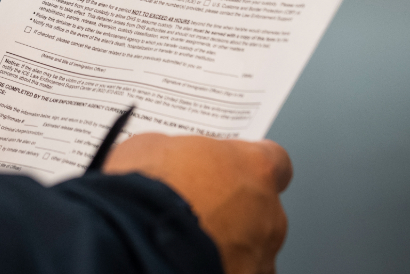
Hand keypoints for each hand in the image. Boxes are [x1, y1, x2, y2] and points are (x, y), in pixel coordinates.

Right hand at [104, 134, 291, 273]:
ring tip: (190, 240)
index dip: (248, 165)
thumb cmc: (148, 194)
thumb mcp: (154, 147)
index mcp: (253, 168)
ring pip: (253, 246)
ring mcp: (260, 255)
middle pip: (262, 206)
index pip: (274, 160)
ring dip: (229, 242)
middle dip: (235, 207)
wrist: (135, 244)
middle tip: (198, 207)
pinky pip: (239, 270)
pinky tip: (193, 263)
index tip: (229, 168)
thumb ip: (182, 152)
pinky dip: (222, 266)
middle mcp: (267, 212)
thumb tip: (174, 160)